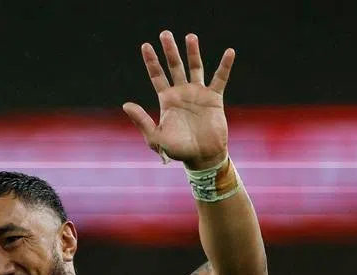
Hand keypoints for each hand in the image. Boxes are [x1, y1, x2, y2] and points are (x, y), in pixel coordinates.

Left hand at [122, 31, 233, 169]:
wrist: (202, 157)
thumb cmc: (177, 151)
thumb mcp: (156, 138)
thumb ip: (142, 121)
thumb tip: (126, 104)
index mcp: (166, 100)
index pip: (157, 75)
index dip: (151, 61)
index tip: (145, 45)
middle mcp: (181, 93)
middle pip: (174, 66)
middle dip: (170, 50)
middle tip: (165, 33)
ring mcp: (198, 94)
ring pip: (195, 67)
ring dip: (193, 52)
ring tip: (190, 36)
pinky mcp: (214, 98)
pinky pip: (220, 78)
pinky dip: (225, 65)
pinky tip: (229, 52)